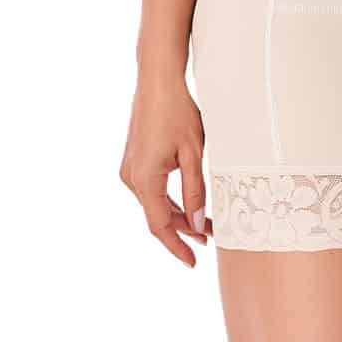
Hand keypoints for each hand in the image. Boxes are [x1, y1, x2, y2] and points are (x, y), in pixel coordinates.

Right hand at [119, 76, 213, 266]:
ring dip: (178, 213)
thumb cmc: (178, 112)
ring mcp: (129, 168)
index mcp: (144, 180)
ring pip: (154, 202)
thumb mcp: (194, 154)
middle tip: (211, 238)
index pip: (160, 226)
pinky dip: (169, 198)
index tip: (193, 262)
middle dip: (184, 229)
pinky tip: (187, 201)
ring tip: (205, 222)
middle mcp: (131, 178)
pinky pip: (151, 188)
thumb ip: (195, 192)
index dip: (177, 247)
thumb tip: (197, 225)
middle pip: (158, 215)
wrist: (157, 80)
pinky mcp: (133, 159)